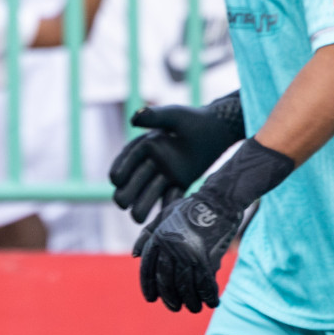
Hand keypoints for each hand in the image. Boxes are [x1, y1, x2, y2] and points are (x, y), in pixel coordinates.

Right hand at [109, 96, 245, 221]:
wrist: (218, 131)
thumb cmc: (194, 119)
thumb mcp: (174, 115)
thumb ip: (154, 116)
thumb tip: (134, 117)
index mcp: (143, 146)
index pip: (127, 160)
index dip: (120, 170)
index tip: (115, 180)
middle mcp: (150, 163)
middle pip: (134, 181)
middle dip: (127, 193)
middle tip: (122, 204)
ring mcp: (164, 175)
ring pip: (149, 193)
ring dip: (142, 205)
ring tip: (138, 219)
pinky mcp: (178, 184)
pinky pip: (171, 198)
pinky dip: (168, 206)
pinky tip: (165, 214)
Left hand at [133, 194, 238, 312]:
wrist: (219, 200)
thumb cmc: (191, 207)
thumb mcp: (164, 215)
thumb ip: (148, 235)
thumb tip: (135, 255)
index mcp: (158, 238)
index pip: (148, 268)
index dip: (148, 285)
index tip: (151, 298)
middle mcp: (171, 247)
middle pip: (166, 281)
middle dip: (170, 298)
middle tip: (174, 307)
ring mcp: (189, 253)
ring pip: (186, 286)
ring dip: (190, 301)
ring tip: (193, 307)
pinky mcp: (207, 257)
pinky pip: (205, 283)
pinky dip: (208, 295)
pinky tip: (211, 302)